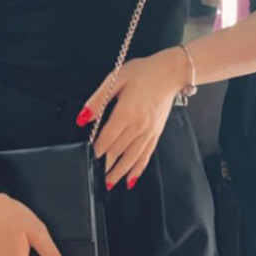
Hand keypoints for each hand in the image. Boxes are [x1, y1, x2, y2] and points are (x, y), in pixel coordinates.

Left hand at [77, 47, 187, 188]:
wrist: (171, 72)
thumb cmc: (143, 72)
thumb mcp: (116, 78)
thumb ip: (98, 99)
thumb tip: (84, 117)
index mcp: (126, 112)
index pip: (107, 138)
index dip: (96, 151)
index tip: (88, 158)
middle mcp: (138, 125)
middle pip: (118, 151)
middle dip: (105, 165)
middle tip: (95, 177)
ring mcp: (149, 131)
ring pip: (132, 158)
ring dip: (119, 172)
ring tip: (109, 183)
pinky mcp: (157, 133)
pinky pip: (146, 155)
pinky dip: (138, 168)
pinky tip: (131, 178)